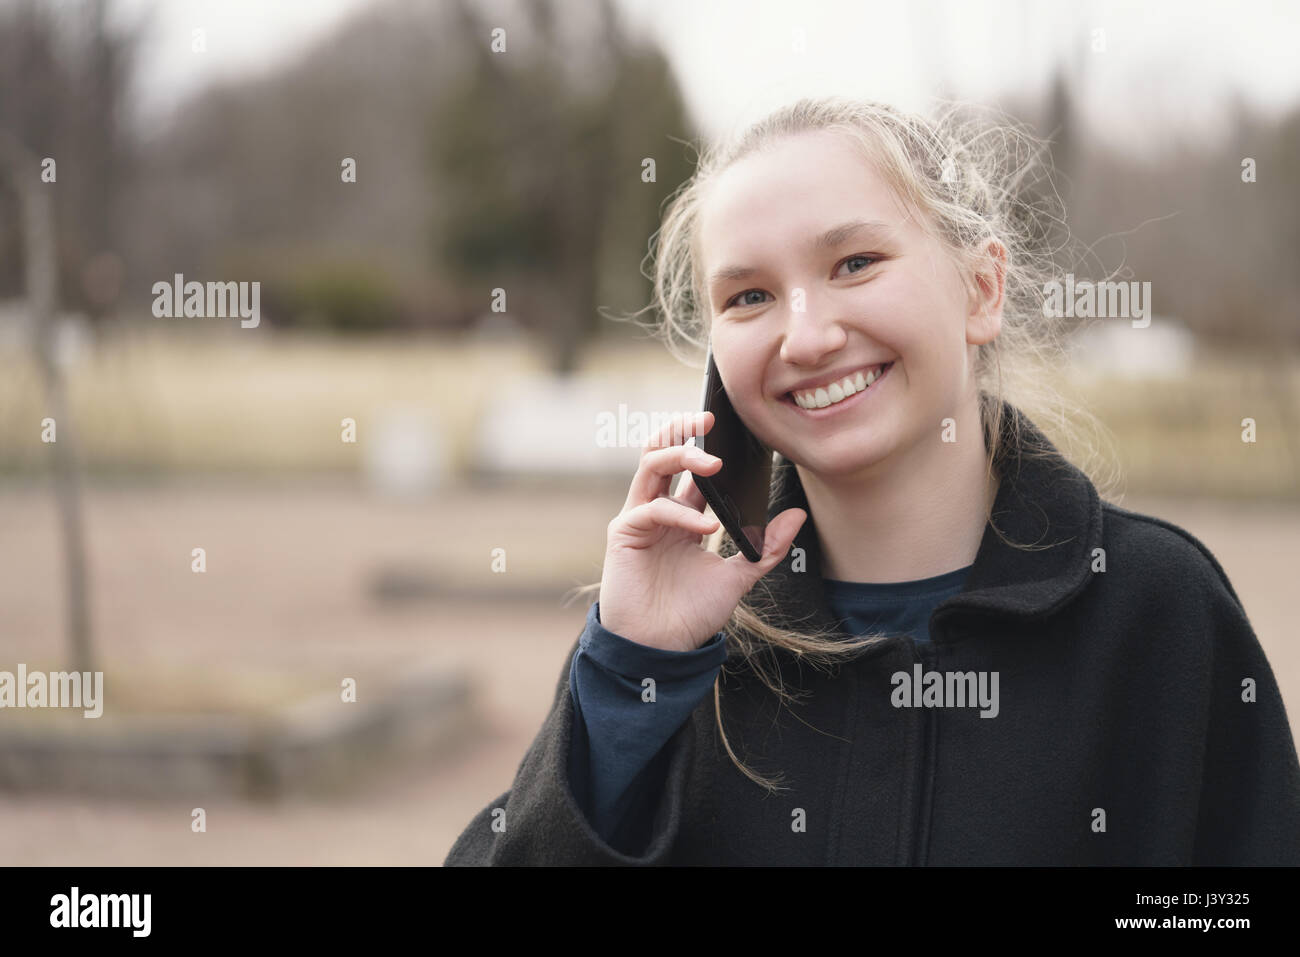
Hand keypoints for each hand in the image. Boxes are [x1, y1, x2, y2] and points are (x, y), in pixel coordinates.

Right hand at [598, 411, 806, 651]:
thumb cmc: (691, 614)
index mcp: (682, 517)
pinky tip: (706, 525)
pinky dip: (680, 512)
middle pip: (662, 451)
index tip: (732, 427)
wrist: (661, 649)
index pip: (690, 466)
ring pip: (650, 465)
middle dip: (683, 429)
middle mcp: (658, 511)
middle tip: (710, 417)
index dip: (707, 442)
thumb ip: (766, 547)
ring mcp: (639, 519)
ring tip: (713, 461)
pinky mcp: (624, 534)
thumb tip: (797, 516)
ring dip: (680, 453)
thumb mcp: (739, 577)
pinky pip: (651, 508)